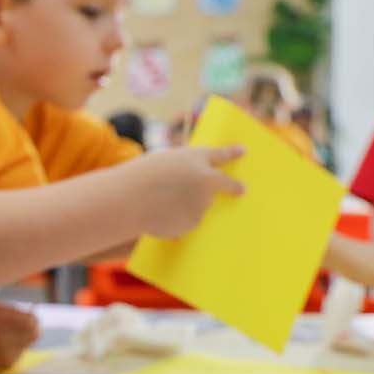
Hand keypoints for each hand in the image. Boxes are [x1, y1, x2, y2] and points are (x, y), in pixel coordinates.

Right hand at [0, 301, 40, 369]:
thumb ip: (10, 309)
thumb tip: (32, 312)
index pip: (29, 321)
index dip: (32, 318)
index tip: (30, 316)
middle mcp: (3, 339)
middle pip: (34, 333)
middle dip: (33, 327)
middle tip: (29, 324)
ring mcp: (6, 353)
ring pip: (28, 342)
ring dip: (23, 337)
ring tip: (8, 335)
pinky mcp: (6, 364)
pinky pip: (21, 351)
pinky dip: (16, 346)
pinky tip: (2, 345)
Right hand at [126, 144, 244, 238]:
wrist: (130, 199)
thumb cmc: (141, 177)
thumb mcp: (164, 162)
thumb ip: (183, 169)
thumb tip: (195, 185)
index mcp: (196, 158)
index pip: (220, 154)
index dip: (232, 153)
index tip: (243, 152)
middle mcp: (205, 179)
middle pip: (225, 183)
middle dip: (234, 187)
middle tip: (241, 190)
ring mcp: (202, 202)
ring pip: (201, 204)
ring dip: (190, 204)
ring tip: (164, 203)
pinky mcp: (194, 221)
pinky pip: (188, 220)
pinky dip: (179, 219)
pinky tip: (162, 215)